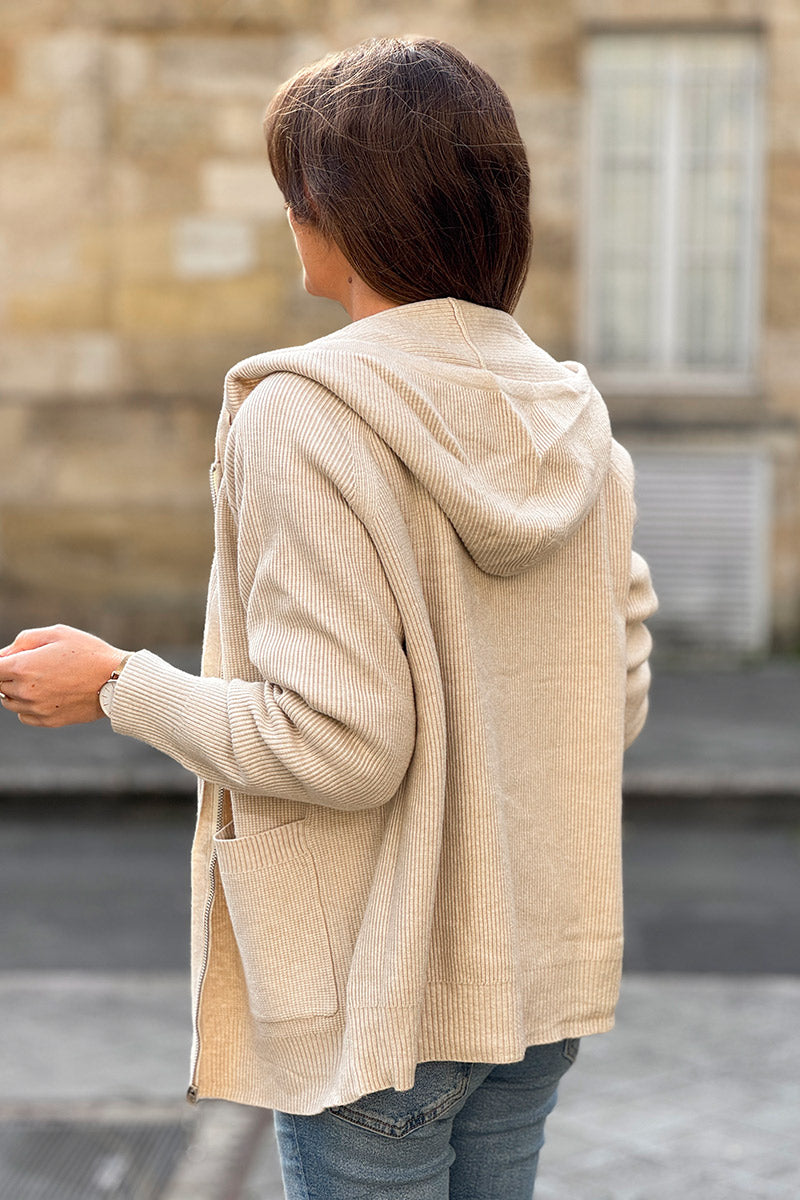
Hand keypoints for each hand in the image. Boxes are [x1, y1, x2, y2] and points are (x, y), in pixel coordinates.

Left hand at [0, 625, 129, 726]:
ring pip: (9, 701)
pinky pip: (23, 715)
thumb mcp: (57, 633)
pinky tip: (46, 694)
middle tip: (32, 664)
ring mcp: (35, 708)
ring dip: (16, 690)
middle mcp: (24, 691)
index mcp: (22, 667)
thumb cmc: (89, 652)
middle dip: (8, 674)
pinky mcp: (47, 721)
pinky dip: (27, 706)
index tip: (9, 659)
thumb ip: (24, 640)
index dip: (0, 662)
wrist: (116, 682)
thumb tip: (4, 654)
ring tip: (41, 678)